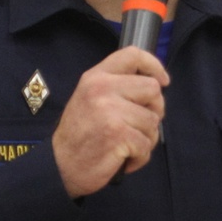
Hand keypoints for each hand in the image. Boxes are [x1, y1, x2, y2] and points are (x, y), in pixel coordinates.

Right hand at [51, 47, 167, 198]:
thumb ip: (117, 87)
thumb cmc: (80, 135)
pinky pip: (147, 144)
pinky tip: (122, 158)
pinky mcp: (118, 134)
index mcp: (96, 77)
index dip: (154, 65)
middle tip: (139, 125)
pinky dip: (140, 157)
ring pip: (153, 120)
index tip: (163, 80)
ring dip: (145, 138)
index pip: (132, 55)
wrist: (59, 165)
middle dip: (154, 110)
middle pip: (152, 89)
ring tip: (124, 145)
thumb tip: (155, 84)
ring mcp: (110, 110)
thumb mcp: (90, 98)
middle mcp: (102, 88)